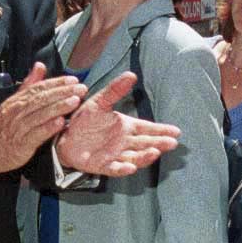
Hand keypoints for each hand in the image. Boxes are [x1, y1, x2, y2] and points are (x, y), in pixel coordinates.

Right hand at [0, 63, 83, 176]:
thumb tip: (40, 66)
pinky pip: (36, 134)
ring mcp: (20, 127)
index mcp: (18, 100)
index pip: (39, 87)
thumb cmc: (4, 126)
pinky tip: (60, 123)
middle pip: (42, 98)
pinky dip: (48, 128)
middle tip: (80, 89)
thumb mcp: (14, 101)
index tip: (73, 79)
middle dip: (63, 92)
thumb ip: (29, 84)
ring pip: (41, 114)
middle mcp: (19, 111)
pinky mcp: (22, 143)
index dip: (57, 82)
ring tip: (75, 101)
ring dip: (59, 107)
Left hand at [56, 71, 180, 176]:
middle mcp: (124, 142)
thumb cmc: (85, 121)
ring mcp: (115, 155)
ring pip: (134, 157)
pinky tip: (131, 167)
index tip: (176, 131)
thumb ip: (115, 90)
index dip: (162, 130)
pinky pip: (115, 168)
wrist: (65, 137)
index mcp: (126, 127)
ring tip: (155, 152)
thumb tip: (131, 75)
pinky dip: (123, 168)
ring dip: (145, 156)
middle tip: (172, 143)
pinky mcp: (102, 165)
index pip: (148, 128)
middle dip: (159, 143)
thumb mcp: (99, 102)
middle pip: (146, 143)